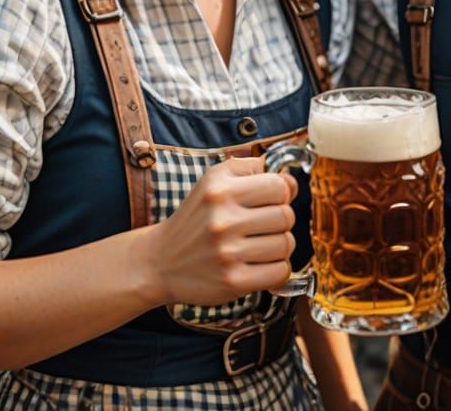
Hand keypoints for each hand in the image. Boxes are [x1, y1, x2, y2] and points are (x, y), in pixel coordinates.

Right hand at [144, 157, 297, 306]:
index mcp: (221, 190)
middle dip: (281, 220)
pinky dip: (278, 269)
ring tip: (260, 245)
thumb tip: (290, 180)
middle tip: (264, 225)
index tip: (271, 200)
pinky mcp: (233, 282)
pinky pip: (280, 272)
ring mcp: (227, 253)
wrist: (161, 261)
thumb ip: (251, 169)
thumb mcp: (214, 180)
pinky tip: (261, 264)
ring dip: (279, 245)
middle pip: (286, 216)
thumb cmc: (195, 218)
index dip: (281, 193)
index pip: (279, 186)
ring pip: (286, 244)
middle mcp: (223, 220)